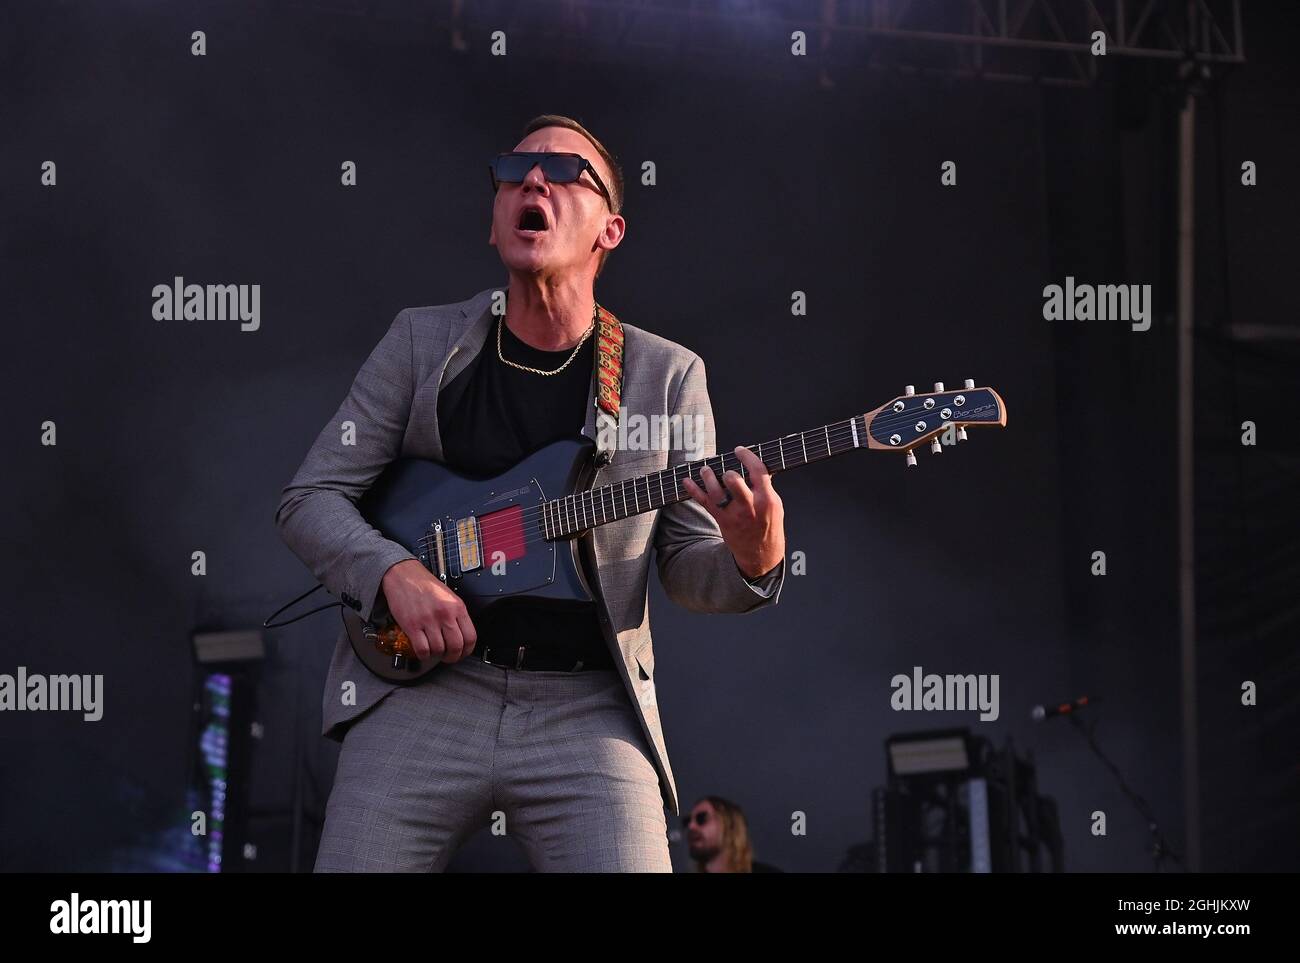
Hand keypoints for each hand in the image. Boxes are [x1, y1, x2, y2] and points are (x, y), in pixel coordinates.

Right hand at [379, 559, 477, 662]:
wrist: (403, 575)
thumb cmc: (425, 585)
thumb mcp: (448, 596)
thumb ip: (456, 615)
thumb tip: (461, 635)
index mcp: (457, 607)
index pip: (470, 637)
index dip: (467, 650)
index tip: (462, 653)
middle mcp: (444, 614)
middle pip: (456, 647)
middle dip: (452, 657)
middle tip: (448, 657)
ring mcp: (428, 620)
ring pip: (439, 650)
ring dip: (436, 655)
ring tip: (433, 651)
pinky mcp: (412, 625)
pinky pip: (422, 649)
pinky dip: (424, 655)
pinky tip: (423, 650)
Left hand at [681, 446, 784, 578]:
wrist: (760, 554)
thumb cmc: (768, 527)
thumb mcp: (775, 506)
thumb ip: (765, 487)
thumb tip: (753, 466)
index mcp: (768, 500)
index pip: (758, 471)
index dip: (747, 457)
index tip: (739, 450)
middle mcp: (750, 506)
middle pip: (734, 481)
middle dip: (728, 471)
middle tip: (725, 470)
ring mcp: (734, 514)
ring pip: (716, 491)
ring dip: (708, 477)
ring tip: (705, 470)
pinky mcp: (722, 520)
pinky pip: (704, 502)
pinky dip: (693, 490)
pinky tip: (686, 481)